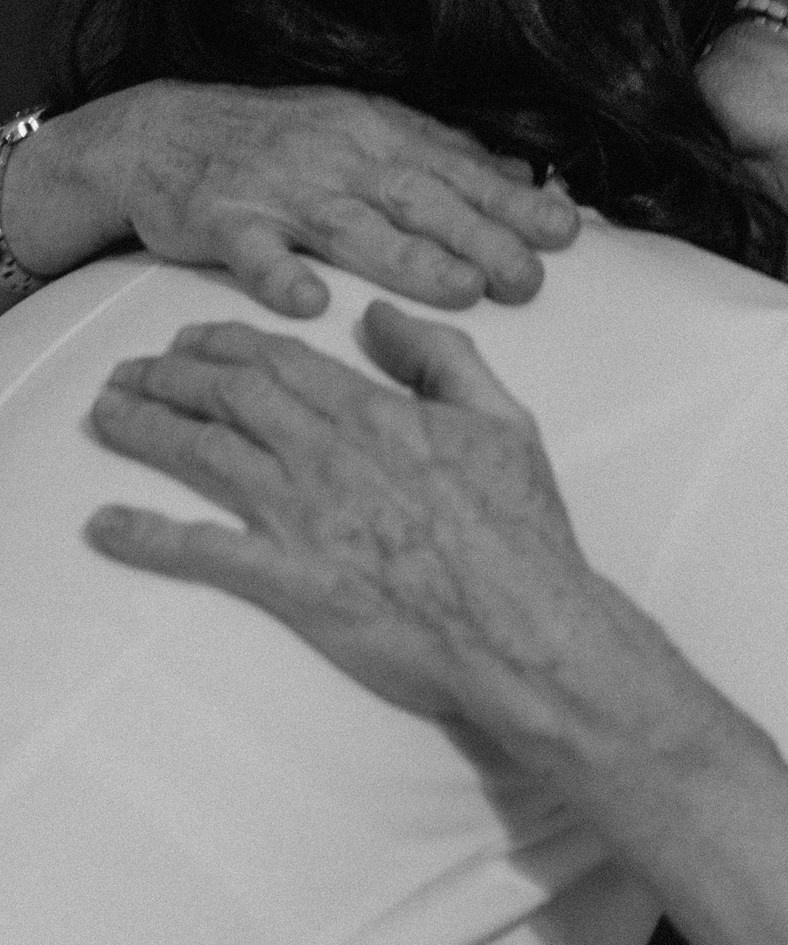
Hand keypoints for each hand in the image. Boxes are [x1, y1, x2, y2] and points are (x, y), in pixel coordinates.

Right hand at [4, 84, 577, 314]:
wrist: (160, 131)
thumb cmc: (277, 138)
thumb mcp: (363, 126)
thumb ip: (440, 154)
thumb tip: (521, 174)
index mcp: (377, 135)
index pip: (457, 172)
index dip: (511, 202)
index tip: (564, 230)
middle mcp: (337, 159)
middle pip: (418, 199)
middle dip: (479, 236)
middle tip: (528, 276)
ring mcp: (280, 190)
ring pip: (351, 227)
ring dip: (407, 259)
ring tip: (461, 291)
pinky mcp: (222, 220)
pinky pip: (253, 251)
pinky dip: (280, 275)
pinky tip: (311, 303)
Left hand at [85, 303, 600, 752]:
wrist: (525, 627)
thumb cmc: (523, 531)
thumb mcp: (502, 418)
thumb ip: (441, 357)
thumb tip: (382, 318)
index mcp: (376, 413)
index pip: (280, 360)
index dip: (222, 342)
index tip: (188, 338)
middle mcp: (328, 455)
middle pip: (228, 396)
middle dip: (169, 374)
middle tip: (131, 370)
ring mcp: (304, 518)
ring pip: (204, 454)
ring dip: (145, 428)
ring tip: (106, 413)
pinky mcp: (292, 582)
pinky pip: (204, 553)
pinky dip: (148, 536)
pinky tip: (105, 525)